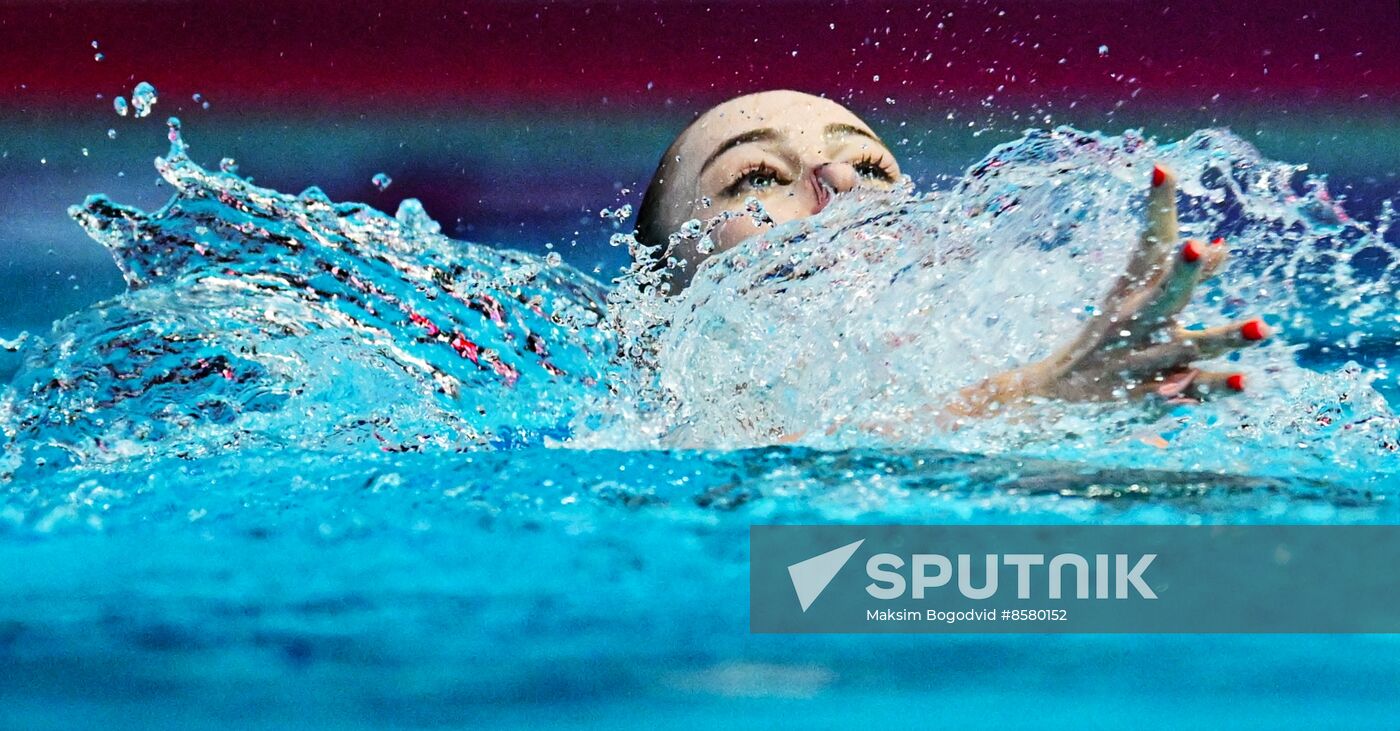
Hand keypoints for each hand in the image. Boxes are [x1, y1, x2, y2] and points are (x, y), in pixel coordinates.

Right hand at [946, 164, 1271, 418]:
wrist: (1049, 393)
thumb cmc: (1102, 338)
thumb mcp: (1130, 301)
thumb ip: (1180, 275)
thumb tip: (1223, 245)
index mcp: (1129, 294)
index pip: (1148, 247)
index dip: (1156, 210)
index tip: (1161, 170)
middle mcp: (1132, 323)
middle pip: (1164, 295)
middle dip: (1184, 273)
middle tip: (1199, 246)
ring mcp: (1137, 362)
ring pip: (1185, 348)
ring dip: (1224, 338)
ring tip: (1266, 327)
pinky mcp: (1144, 397)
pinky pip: (1184, 394)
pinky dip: (1210, 389)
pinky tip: (1245, 381)